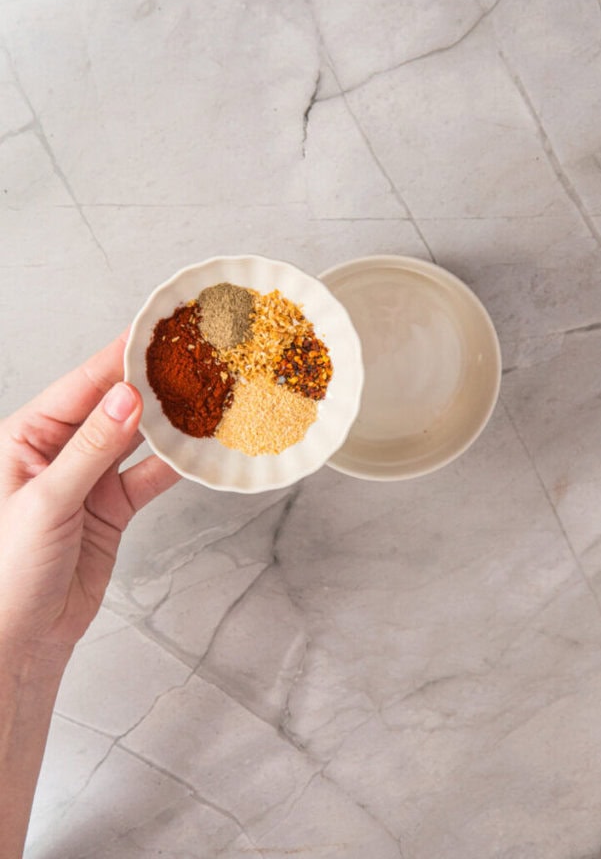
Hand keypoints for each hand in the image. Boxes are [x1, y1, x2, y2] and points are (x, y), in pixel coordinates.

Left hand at [0, 332, 179, 663]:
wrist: (18, 641)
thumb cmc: (6, 574)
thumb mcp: (45, 503)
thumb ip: (90, 449)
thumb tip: (127, 399)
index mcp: (27, 437)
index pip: (81, 385)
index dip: (120, 358)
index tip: (157, 334)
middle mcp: (58, 451)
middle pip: (113, 405)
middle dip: (151, 384)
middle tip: (194, 359)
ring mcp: (87, 479)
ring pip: (136, 439)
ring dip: (168, 422)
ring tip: (206, 395)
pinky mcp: (110, 508)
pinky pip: (148, 477)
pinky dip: (174, 466)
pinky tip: (199, 449)